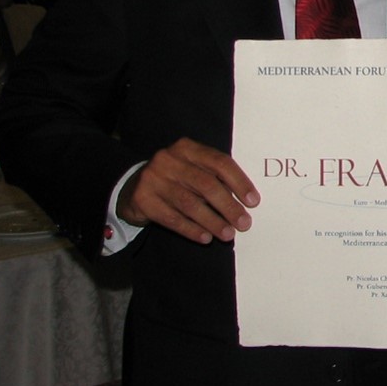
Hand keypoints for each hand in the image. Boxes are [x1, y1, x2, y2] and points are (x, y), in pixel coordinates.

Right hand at [117, 137, 258, 243]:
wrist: (133, 188)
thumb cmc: (176, 180)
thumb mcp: (193, 170)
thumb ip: (215, 179)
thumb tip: (246, 202)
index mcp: (187, 148)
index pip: (219, 162)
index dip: (239, 182)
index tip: (253, 201)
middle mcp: (168, 159)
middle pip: (206, 184)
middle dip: (228, 206)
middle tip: (244, 223)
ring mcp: (153, 179)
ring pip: (189, 203)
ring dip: (213, 221)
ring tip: (228, 234)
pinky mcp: (142, 199)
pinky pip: (172, 218)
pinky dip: (191, 229)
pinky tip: (206, 237)